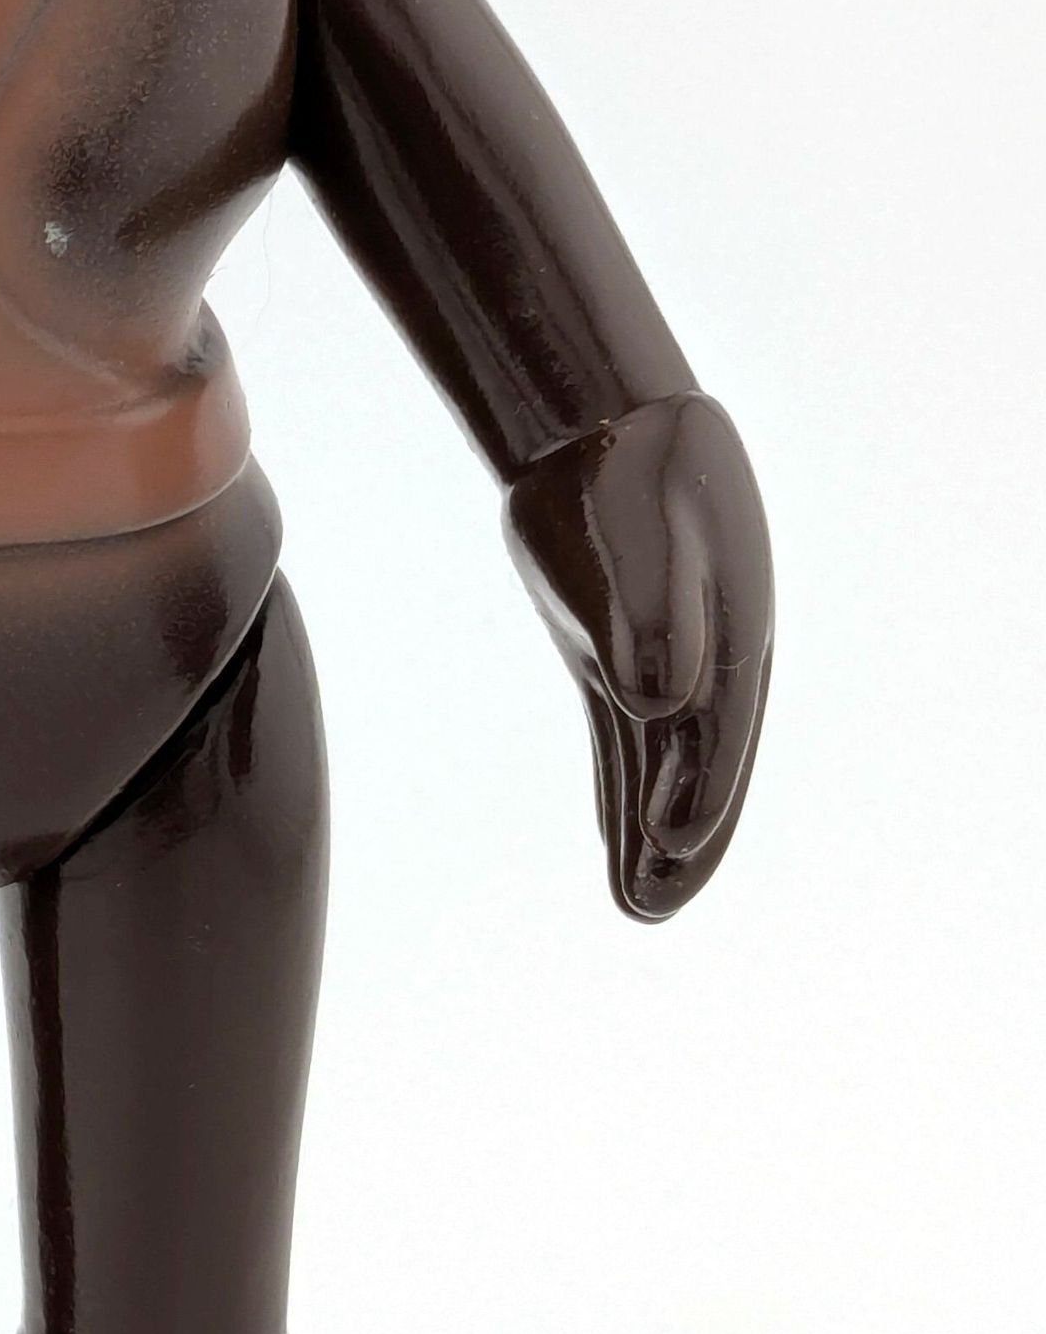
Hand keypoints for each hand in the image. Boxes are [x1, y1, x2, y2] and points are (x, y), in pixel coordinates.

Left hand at [503, 392, 772, 920]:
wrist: (603, 423)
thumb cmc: (627, 478)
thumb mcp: (646, 546)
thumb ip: (653, 623)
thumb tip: (658, 703)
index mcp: (729, 635)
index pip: (715, 735)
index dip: (698, 795)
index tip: (667, 849)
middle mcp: (707, 657)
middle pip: (697, 769)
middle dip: (678, 844)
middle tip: (647, 910)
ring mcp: (666, 655)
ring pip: (661, 763)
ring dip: (648, 830)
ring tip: (635, 904)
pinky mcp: (618, 650)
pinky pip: (628, 737)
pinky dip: (626, 785)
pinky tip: (619, 833)